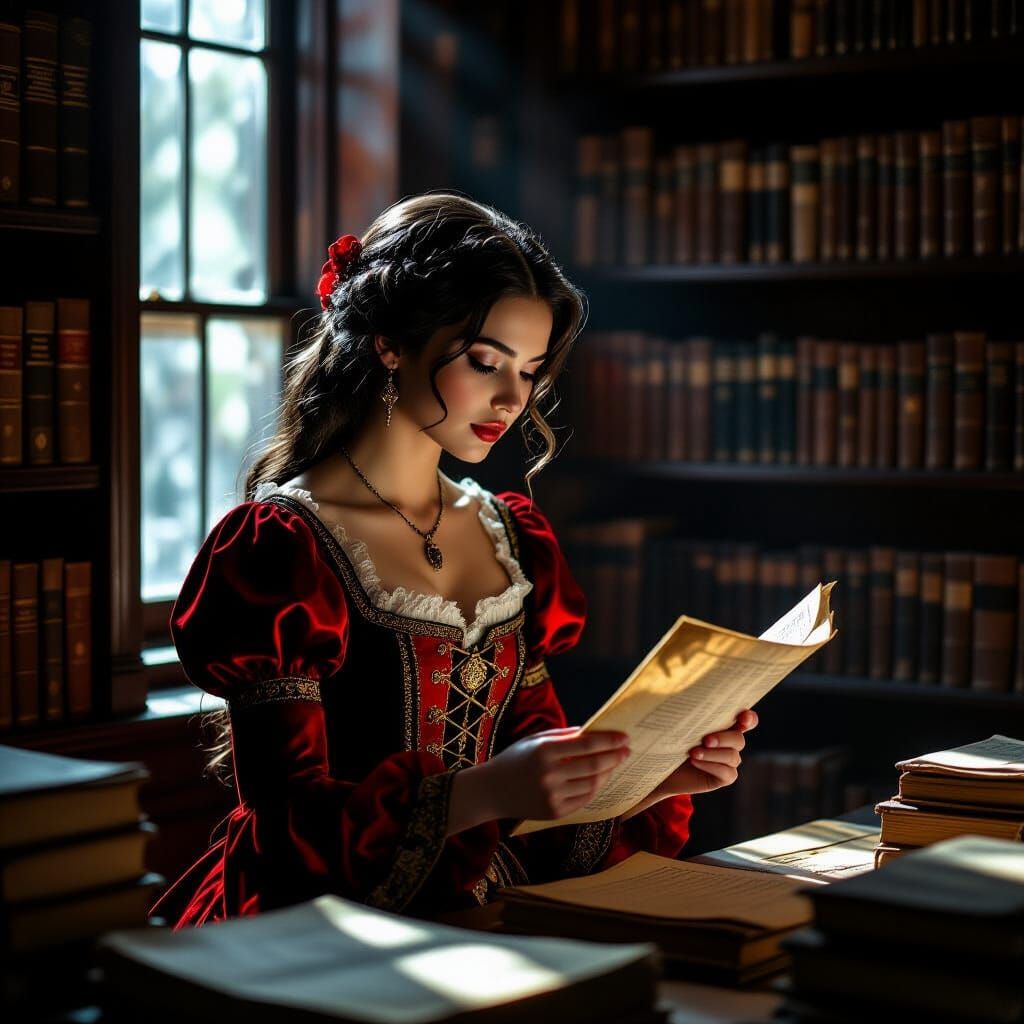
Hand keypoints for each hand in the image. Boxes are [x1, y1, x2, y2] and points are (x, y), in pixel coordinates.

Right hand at [449, 727, 630, 832]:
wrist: (491, 790)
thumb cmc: (515, 759)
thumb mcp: (536, 740)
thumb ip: (565, 736)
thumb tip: (595, 732)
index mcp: (545, 751)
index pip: (587, 745)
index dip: (609, 741)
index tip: (625, 737)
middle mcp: (549, 774)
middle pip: (594, 766)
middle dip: (615, 757)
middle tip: (627, 751)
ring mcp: (552, 796)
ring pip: (592, 784)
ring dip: (608, 773)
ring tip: (615, 764)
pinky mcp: (554, 813)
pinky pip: (584, 799)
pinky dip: (595, 788)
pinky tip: (600, 779)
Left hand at [654, 708, 758, 798]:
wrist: (663, 769)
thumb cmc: (672, 742)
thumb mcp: (681, 727)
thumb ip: (693, 717)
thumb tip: (692, 703)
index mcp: (724, 726)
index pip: (746, 720)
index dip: (749, 718)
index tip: (743, 717)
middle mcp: (729, 743)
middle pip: (738, 739)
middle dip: (724, 738)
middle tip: (706, 740)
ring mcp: (728, 761)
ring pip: (732, 756)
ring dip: (713, 754)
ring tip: (693, 753)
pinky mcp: (724, 777)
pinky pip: (727, 773)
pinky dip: (711, 766)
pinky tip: (695, 762)